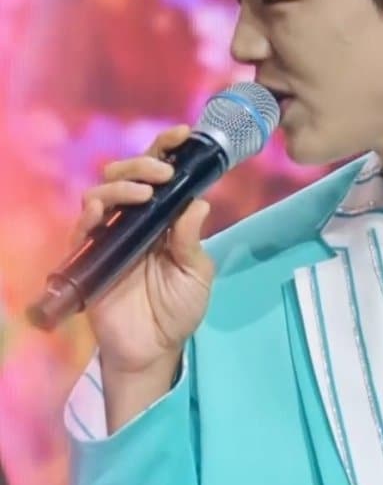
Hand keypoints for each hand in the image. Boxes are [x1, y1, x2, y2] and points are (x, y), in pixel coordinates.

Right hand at [73, 124, 215, 376]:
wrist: (154, 349)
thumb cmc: (179, 308)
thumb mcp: (196, 272)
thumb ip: (192, 239)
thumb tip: (198, 201)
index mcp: (164, 217)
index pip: (162, 174)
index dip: (168, 149)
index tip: (183, 134)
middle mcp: (136, 219)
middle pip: (128, 174)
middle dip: (144, 162)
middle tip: (163, 171)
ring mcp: (111, 235)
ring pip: (103, 192)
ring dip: (121, 184)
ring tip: (143, 192)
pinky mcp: (90, 256)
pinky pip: (83, 227)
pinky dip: (92, 213)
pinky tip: (105, 212)